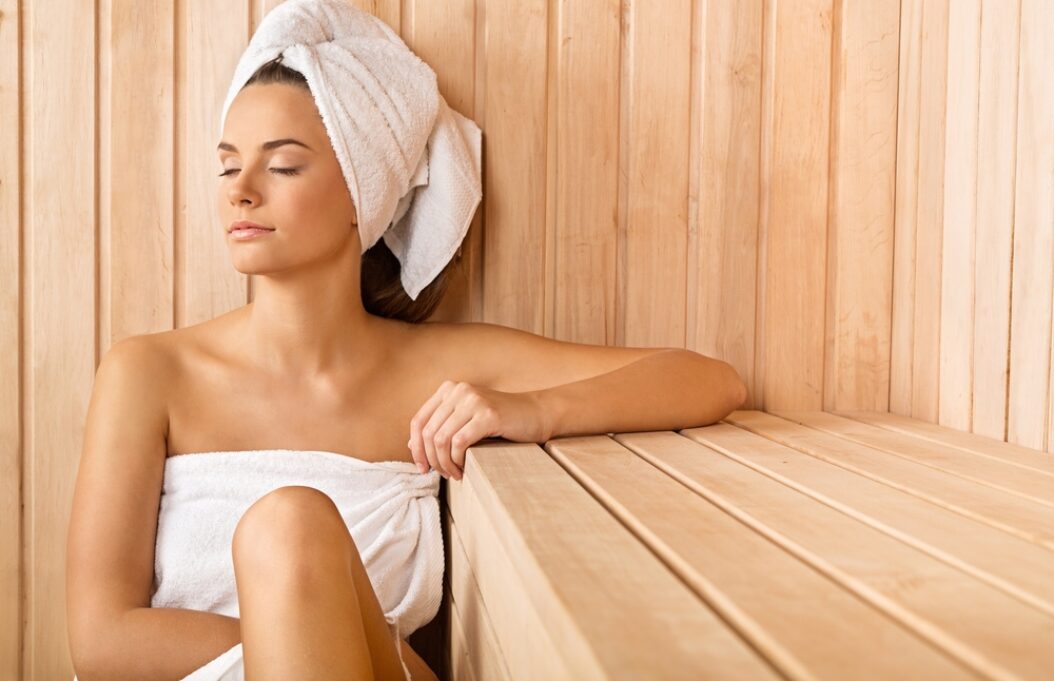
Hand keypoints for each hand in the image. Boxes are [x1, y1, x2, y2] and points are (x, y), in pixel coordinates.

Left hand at [407, 380, 550, 479]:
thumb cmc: (501, 422)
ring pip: (441, 440)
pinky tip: (464, 469)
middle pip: (428, 433)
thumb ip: (441, 427)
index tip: (422, 468)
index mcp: (449, 389)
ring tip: (454, 474)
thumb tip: (411, 445)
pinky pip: (459, 442)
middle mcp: (458, 390)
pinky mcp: (487, 414)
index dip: (416, 448)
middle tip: (443, 475)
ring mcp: (473, 400)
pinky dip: (457, 460)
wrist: (537, 414)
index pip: (418, 421)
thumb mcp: (466, 420)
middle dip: (432, 460)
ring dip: (444, 463)